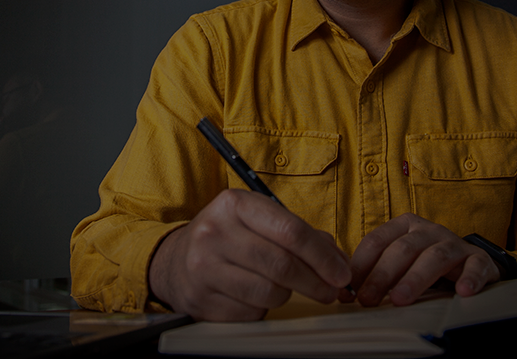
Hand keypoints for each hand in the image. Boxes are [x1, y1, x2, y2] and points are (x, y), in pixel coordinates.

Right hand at [148, 189, 351, 320]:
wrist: (175, 260)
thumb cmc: (227, 238)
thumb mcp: (256, 220)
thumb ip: (297, 233)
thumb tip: (336, 260)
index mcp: (233, 204)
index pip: (290, 231)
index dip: (322, 256)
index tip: (341, 272)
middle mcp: (214, 232)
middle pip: (282, 265)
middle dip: (315, 282)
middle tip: (330, 291)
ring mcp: (203, 267)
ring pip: (269, 292)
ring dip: (287, 295)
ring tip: (283, 288)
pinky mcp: (200, 299)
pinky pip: (251, 312)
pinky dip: (263, 309)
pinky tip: (255, 297)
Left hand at [348, 213, 501, 306]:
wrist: (471, 263)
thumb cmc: (425, 264)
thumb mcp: (400, 262)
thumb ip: (377, 271)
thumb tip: (347, 294)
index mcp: (404, 226)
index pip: (377, 241)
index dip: (361, 266)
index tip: (348, 289)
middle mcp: (428, 230)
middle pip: (403, 249)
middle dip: (382, 276)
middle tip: (368, 299)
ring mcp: (454, 243)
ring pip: (434, 257)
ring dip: (415, 279)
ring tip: (401, 299)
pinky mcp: (478, 259)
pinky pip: (475, 266)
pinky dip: (470, 278)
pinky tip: (463, 292)